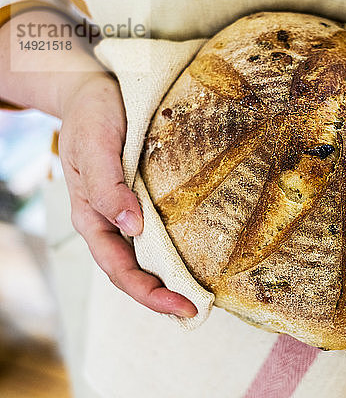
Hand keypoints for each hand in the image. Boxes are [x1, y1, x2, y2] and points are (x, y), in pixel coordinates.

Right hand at [58, 73, 196, 317]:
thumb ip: (107, 185)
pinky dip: (173, 251)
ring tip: (200, 294)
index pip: (119, 268)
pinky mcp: (142, 197)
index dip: (149, 293)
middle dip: (162, 296)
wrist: (94, 91)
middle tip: (198, 310)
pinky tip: (195, 256)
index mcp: (91, 216)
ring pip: (145, 257)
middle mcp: (109, 220)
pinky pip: (156, 233)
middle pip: (133, 270)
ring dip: (168, 279)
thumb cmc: (91, 115)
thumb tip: (131, 227)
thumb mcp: (94, 145)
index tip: (183, 307)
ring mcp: (125, 211)